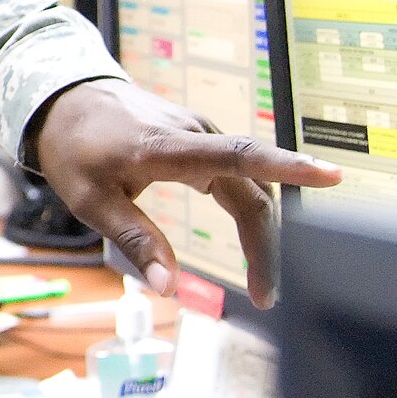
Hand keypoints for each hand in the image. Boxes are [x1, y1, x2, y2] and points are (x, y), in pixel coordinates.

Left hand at [31, 79, 342, 308]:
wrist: (67, 101)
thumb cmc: (75, 149)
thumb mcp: (90, 200)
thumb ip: (134, 239)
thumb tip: (168, 287)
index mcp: (167, 147)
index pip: (237, 155)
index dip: (285, 167)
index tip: (329, 174)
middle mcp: (194, 135)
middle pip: (252, 191)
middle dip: (266, 246)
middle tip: (268, 296)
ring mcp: (201, 134)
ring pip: (249, 187)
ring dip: (261, 233)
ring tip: (263, 281)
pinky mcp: (201, 141)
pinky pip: (239, 177)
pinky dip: (250, 212)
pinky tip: (256, 243)